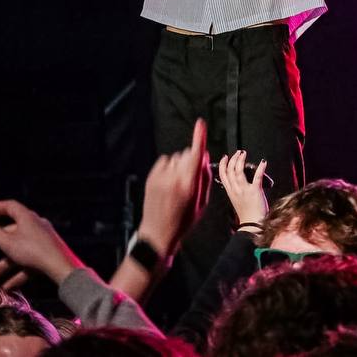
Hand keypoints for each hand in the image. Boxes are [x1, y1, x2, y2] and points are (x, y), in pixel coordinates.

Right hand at [0, 199, 83, 288]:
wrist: (61, 267)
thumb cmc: (33, 250)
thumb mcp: (7, 242)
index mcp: (27, 218)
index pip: (10, 207)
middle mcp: (35, 227)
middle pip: (10, 233)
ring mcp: (41, 242)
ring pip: (18, 252)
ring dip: (2, 265)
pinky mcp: (46, 257)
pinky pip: (28, 264)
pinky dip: (16, 273)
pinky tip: (6, 286)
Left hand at [137, 118, 210, 255]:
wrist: (158, 233)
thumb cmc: (183, 220)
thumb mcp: (201, 203)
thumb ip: (204, 177)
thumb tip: (204, 157)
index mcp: (189, 185)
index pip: (196, 155)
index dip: (199, 137)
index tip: (200, 123)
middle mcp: (174, 178)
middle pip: (187, 155)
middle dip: (191, 161)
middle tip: (190, 179)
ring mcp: (161, 177)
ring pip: (176, 158)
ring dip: (179, 165)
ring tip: (177, 185)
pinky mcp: (152, 177)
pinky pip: (165, 161)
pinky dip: (169, 167)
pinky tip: (169, 182)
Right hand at [219, 149, 268, 227]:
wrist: (253, 224)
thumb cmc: (246, 214)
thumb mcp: (236, 201)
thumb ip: (235, 191)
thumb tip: (237, 181)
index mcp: (230, 192)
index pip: (223, 175)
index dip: (223, 164)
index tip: (225, 157)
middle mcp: (235, 189)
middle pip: (230, 170)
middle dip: (233, 159)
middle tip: (238, 152)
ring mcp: (244, 190)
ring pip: (239, 171)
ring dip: (241, 160)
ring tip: (243, 153)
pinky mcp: (255, 191)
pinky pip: (257, 177)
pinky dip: (260, 168)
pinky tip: (263, 162)